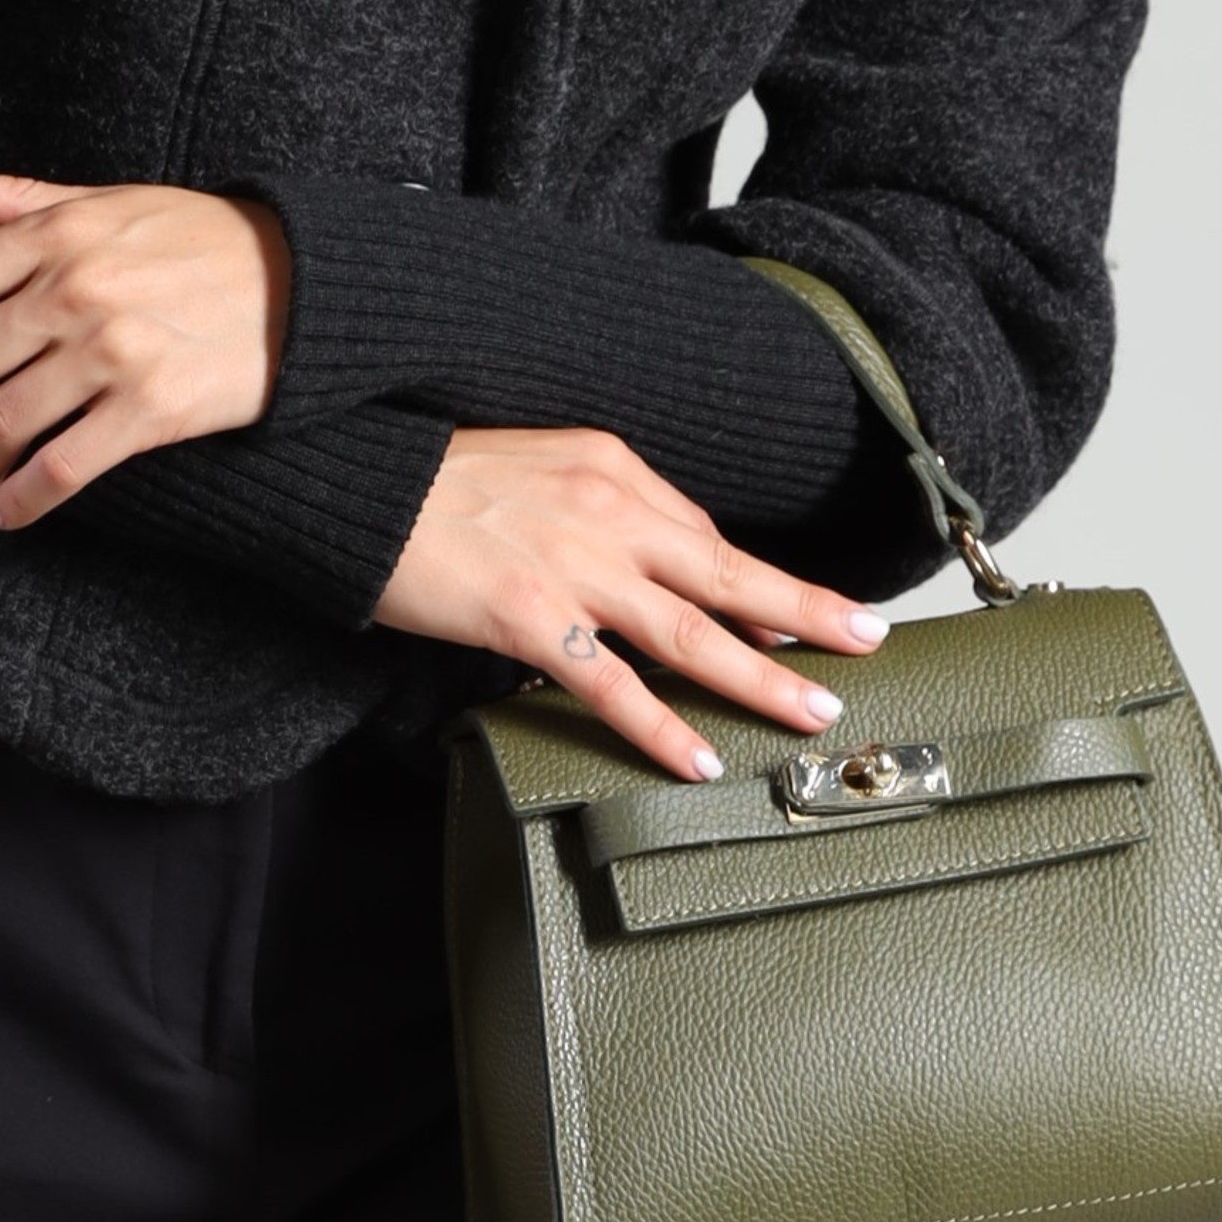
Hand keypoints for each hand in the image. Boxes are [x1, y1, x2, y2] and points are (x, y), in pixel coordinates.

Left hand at [0, 155, 290, 524]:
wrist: (310, 285)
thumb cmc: (204, 239)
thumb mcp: (110, 200)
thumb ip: (16, 197)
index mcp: (53, 234)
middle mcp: (73, 291)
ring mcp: (112, 352)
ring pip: (0, 425)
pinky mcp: (153, 409)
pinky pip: (62, 469)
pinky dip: (20, 501)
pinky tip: (4, 514)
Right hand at [374, 426, 888, 779]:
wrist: (356, 482)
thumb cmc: (432, 478)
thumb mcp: (534, 467)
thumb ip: (596, 506)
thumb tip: (648, 558)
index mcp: (612, 469)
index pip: (702, 535)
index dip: (756, 586)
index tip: (801, 619)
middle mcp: (608, 511)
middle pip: (729, 574)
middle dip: (807, 613)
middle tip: (865, 641)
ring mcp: (572, 566)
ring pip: (691, 632)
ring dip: (760, 676)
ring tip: (810, 709)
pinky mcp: (528, 615)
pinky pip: (610, 682)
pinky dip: (659, 724)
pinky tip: (696, 754)